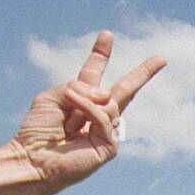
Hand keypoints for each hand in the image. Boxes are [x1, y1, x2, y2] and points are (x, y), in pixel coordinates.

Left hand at [7, 30, 165, 194]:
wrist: (32, 160)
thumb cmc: (36, 132)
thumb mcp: (53, 97)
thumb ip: (78, 87)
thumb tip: (106, 94)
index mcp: (80, 102)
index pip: (94, 75)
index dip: (100, 55)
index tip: (107, 35)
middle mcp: (96, 116)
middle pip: (124, 90)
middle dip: (143, 74)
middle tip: (161, 58)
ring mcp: (105, 132)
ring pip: (109, 102)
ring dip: (84, 100)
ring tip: (67, 107)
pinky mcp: (109, 147)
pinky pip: (104, 117)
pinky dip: (88, 110)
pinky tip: (73, 119)